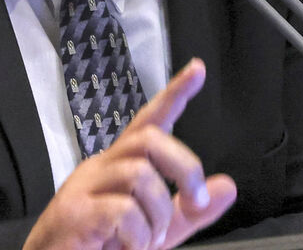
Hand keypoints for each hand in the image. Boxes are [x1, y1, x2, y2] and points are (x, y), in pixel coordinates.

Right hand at [23, 59, 236, 249]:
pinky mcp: (74, 214)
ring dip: (158, 215)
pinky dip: (137, 236)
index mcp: (118, 166)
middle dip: (184, 168)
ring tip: (146, 242)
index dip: (173, 95)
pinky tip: (128, 248)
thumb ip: (188, 212)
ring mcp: (83, 188)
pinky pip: (123, 211)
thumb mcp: (155, 230)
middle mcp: (100, 168)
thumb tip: (227, 187)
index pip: (148, 122)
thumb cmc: (101, 247)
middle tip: (195, 203)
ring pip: (140, 176)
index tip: (197, 69)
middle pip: (149, 140)